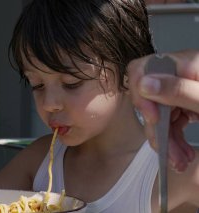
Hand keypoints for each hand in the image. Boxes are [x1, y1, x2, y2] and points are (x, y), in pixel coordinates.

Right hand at [128, 49, 198, 171]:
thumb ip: (179, 91)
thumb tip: (145, 83)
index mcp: (189, 64)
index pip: (145, 68)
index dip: (143, 94)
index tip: (153, 118)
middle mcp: (182, 75)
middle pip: (149, 97)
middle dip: (156, 127)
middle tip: (167, 151)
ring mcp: (184, 90)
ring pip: (157, 113)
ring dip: (165, 139)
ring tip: (178, 159)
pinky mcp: (187, 105)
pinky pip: (169, 121)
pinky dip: (172, 139)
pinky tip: (180, 154)